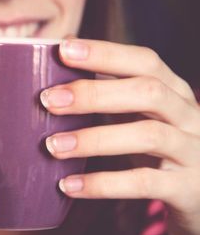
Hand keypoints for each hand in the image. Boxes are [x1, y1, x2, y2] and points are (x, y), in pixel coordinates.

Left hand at [41, 39, 199, 234]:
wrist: (199, 190)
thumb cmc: (158, 143)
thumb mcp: (139, 110)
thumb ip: (109, 82)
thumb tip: (65, 43)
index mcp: (174, 91)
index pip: (144, 61)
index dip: (105, 53)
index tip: (64, 49)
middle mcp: (188, 115)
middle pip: (147, 91)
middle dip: (94, 93)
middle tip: (48, 100)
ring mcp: (192, 151)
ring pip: (148, 135)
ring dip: (94, 139)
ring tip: (53, 146)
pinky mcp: (187, 188)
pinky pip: (143, 183)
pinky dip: (103, 184)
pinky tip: (68, 186)